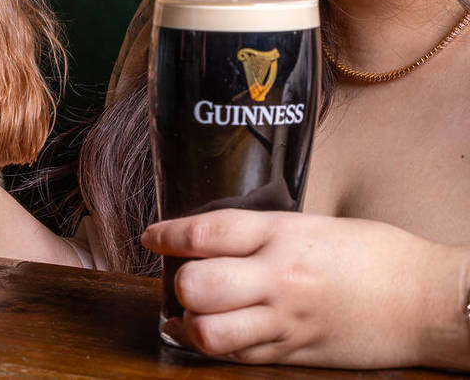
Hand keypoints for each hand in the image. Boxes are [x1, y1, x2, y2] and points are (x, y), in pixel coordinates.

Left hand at [142, 209, 469, 368]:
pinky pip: (238, 354)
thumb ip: (264, 234)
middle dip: (177, 283)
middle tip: (177, 276)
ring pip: (209, 331)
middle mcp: (278, 277)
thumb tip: (214, 240)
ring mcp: (286, 320)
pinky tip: (203, 335)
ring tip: (184, 312)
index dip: (168, 235)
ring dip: (188, 322)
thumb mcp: (314, 226)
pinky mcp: (295, 353)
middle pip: (198, 285)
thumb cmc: (376, 256)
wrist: (429, 301)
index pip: (206, 232)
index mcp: (283, 235)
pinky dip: (212, 346)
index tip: (152, 237)